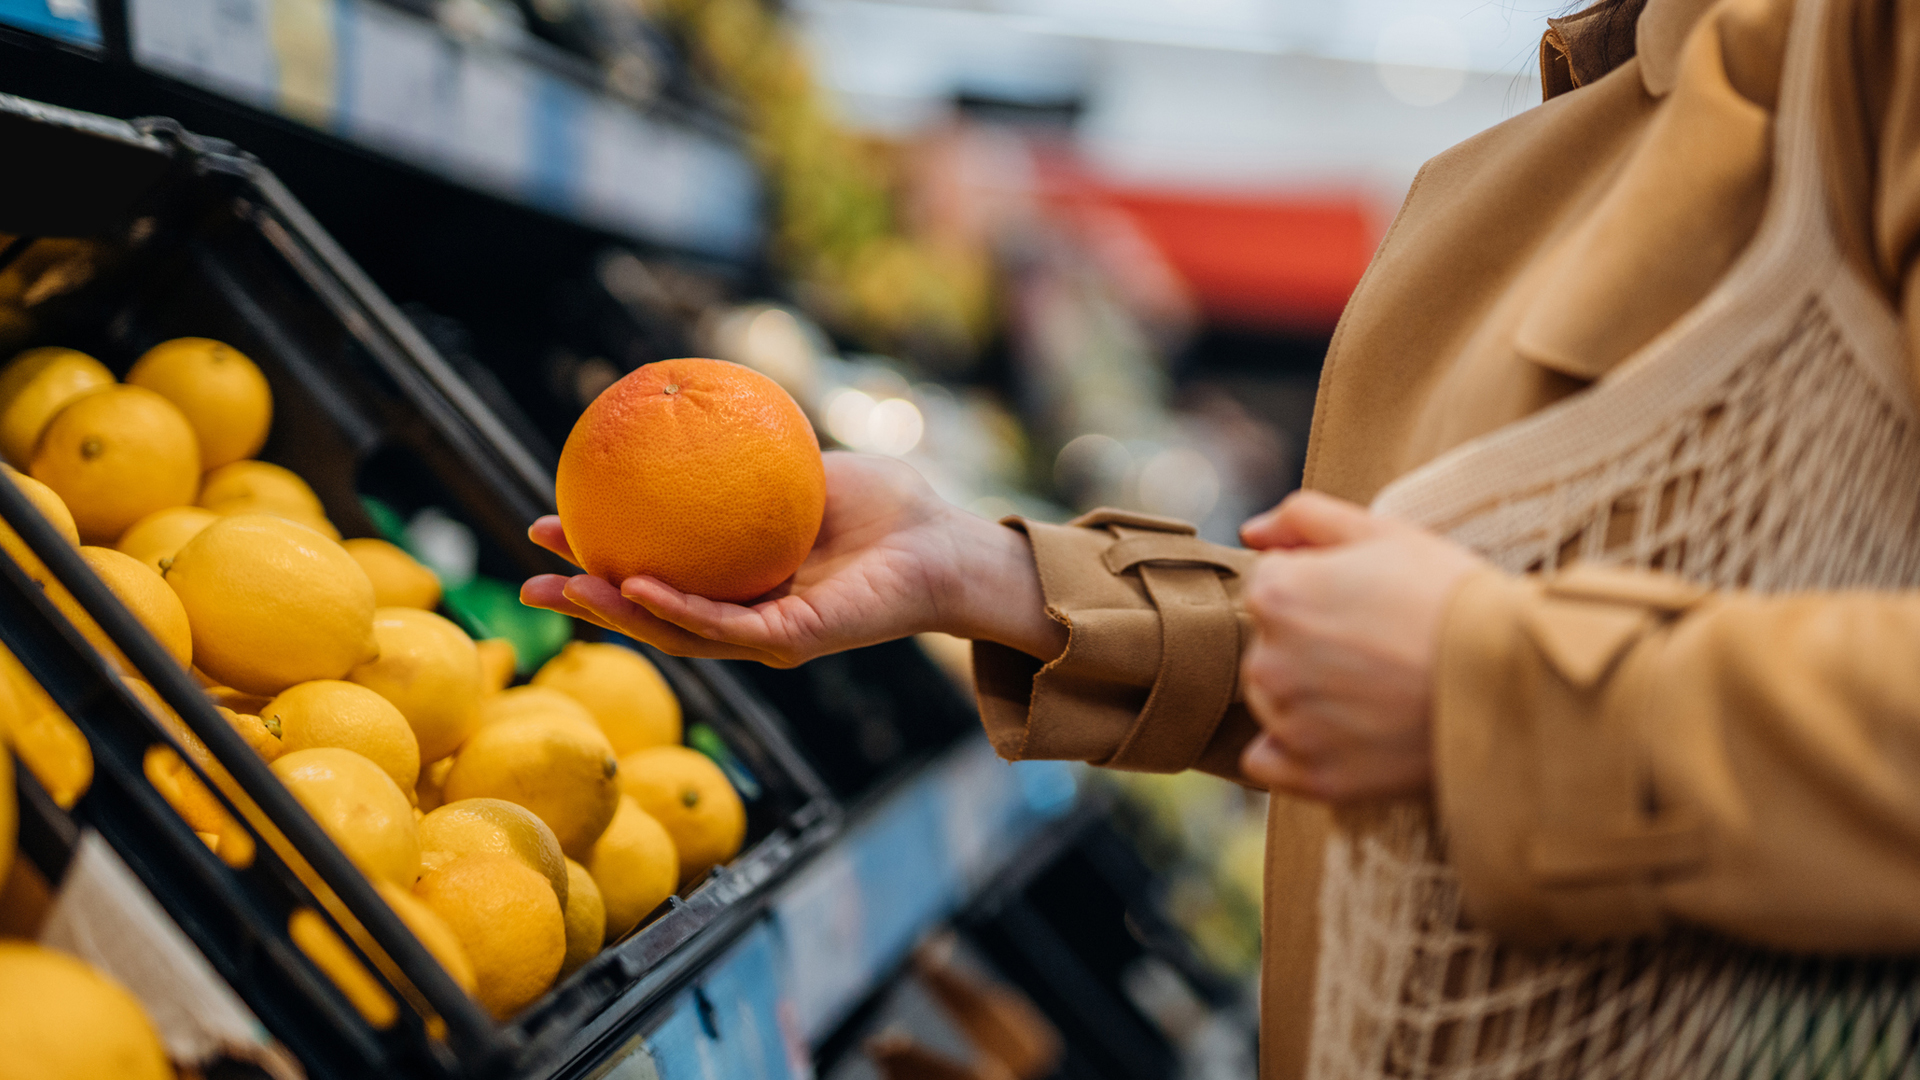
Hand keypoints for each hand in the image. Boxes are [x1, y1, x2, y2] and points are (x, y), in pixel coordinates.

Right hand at [520, 452, 1066, 666]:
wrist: (947, 541)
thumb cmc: (885, 504)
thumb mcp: (803, 466)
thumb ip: (749, 452)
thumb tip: (690, 403)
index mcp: (738, 581)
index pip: (654, 573)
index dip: (598, 557)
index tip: (551, 527)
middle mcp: (745, 617)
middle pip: (649, 613)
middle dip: (586, 601)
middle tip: (528, 579)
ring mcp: (767, 636)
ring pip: (674, 631)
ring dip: (615, 613)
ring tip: (563, 589)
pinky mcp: (796, 643)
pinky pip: (726, 629)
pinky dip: (678, 610)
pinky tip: (635, 586)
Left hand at [1234, 491, 1484, 802]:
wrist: (1518, 678)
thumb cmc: (1454, 599)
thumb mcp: (1385, 533)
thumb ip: (1305, 518)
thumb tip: (1253, 533)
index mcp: (1276, 596)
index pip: (1272, 588)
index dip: (1322, 589)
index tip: (1367, 603)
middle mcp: (1268, 662)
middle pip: (1270, 647)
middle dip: (1310, 645)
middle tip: (1379, 648)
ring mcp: (1292, 724)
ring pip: (1272, 703)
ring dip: (1308, 697)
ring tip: (1378, 691)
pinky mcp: (1318, 776)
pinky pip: (1271, 762)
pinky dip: (1297, 752)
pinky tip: (1344, 737)